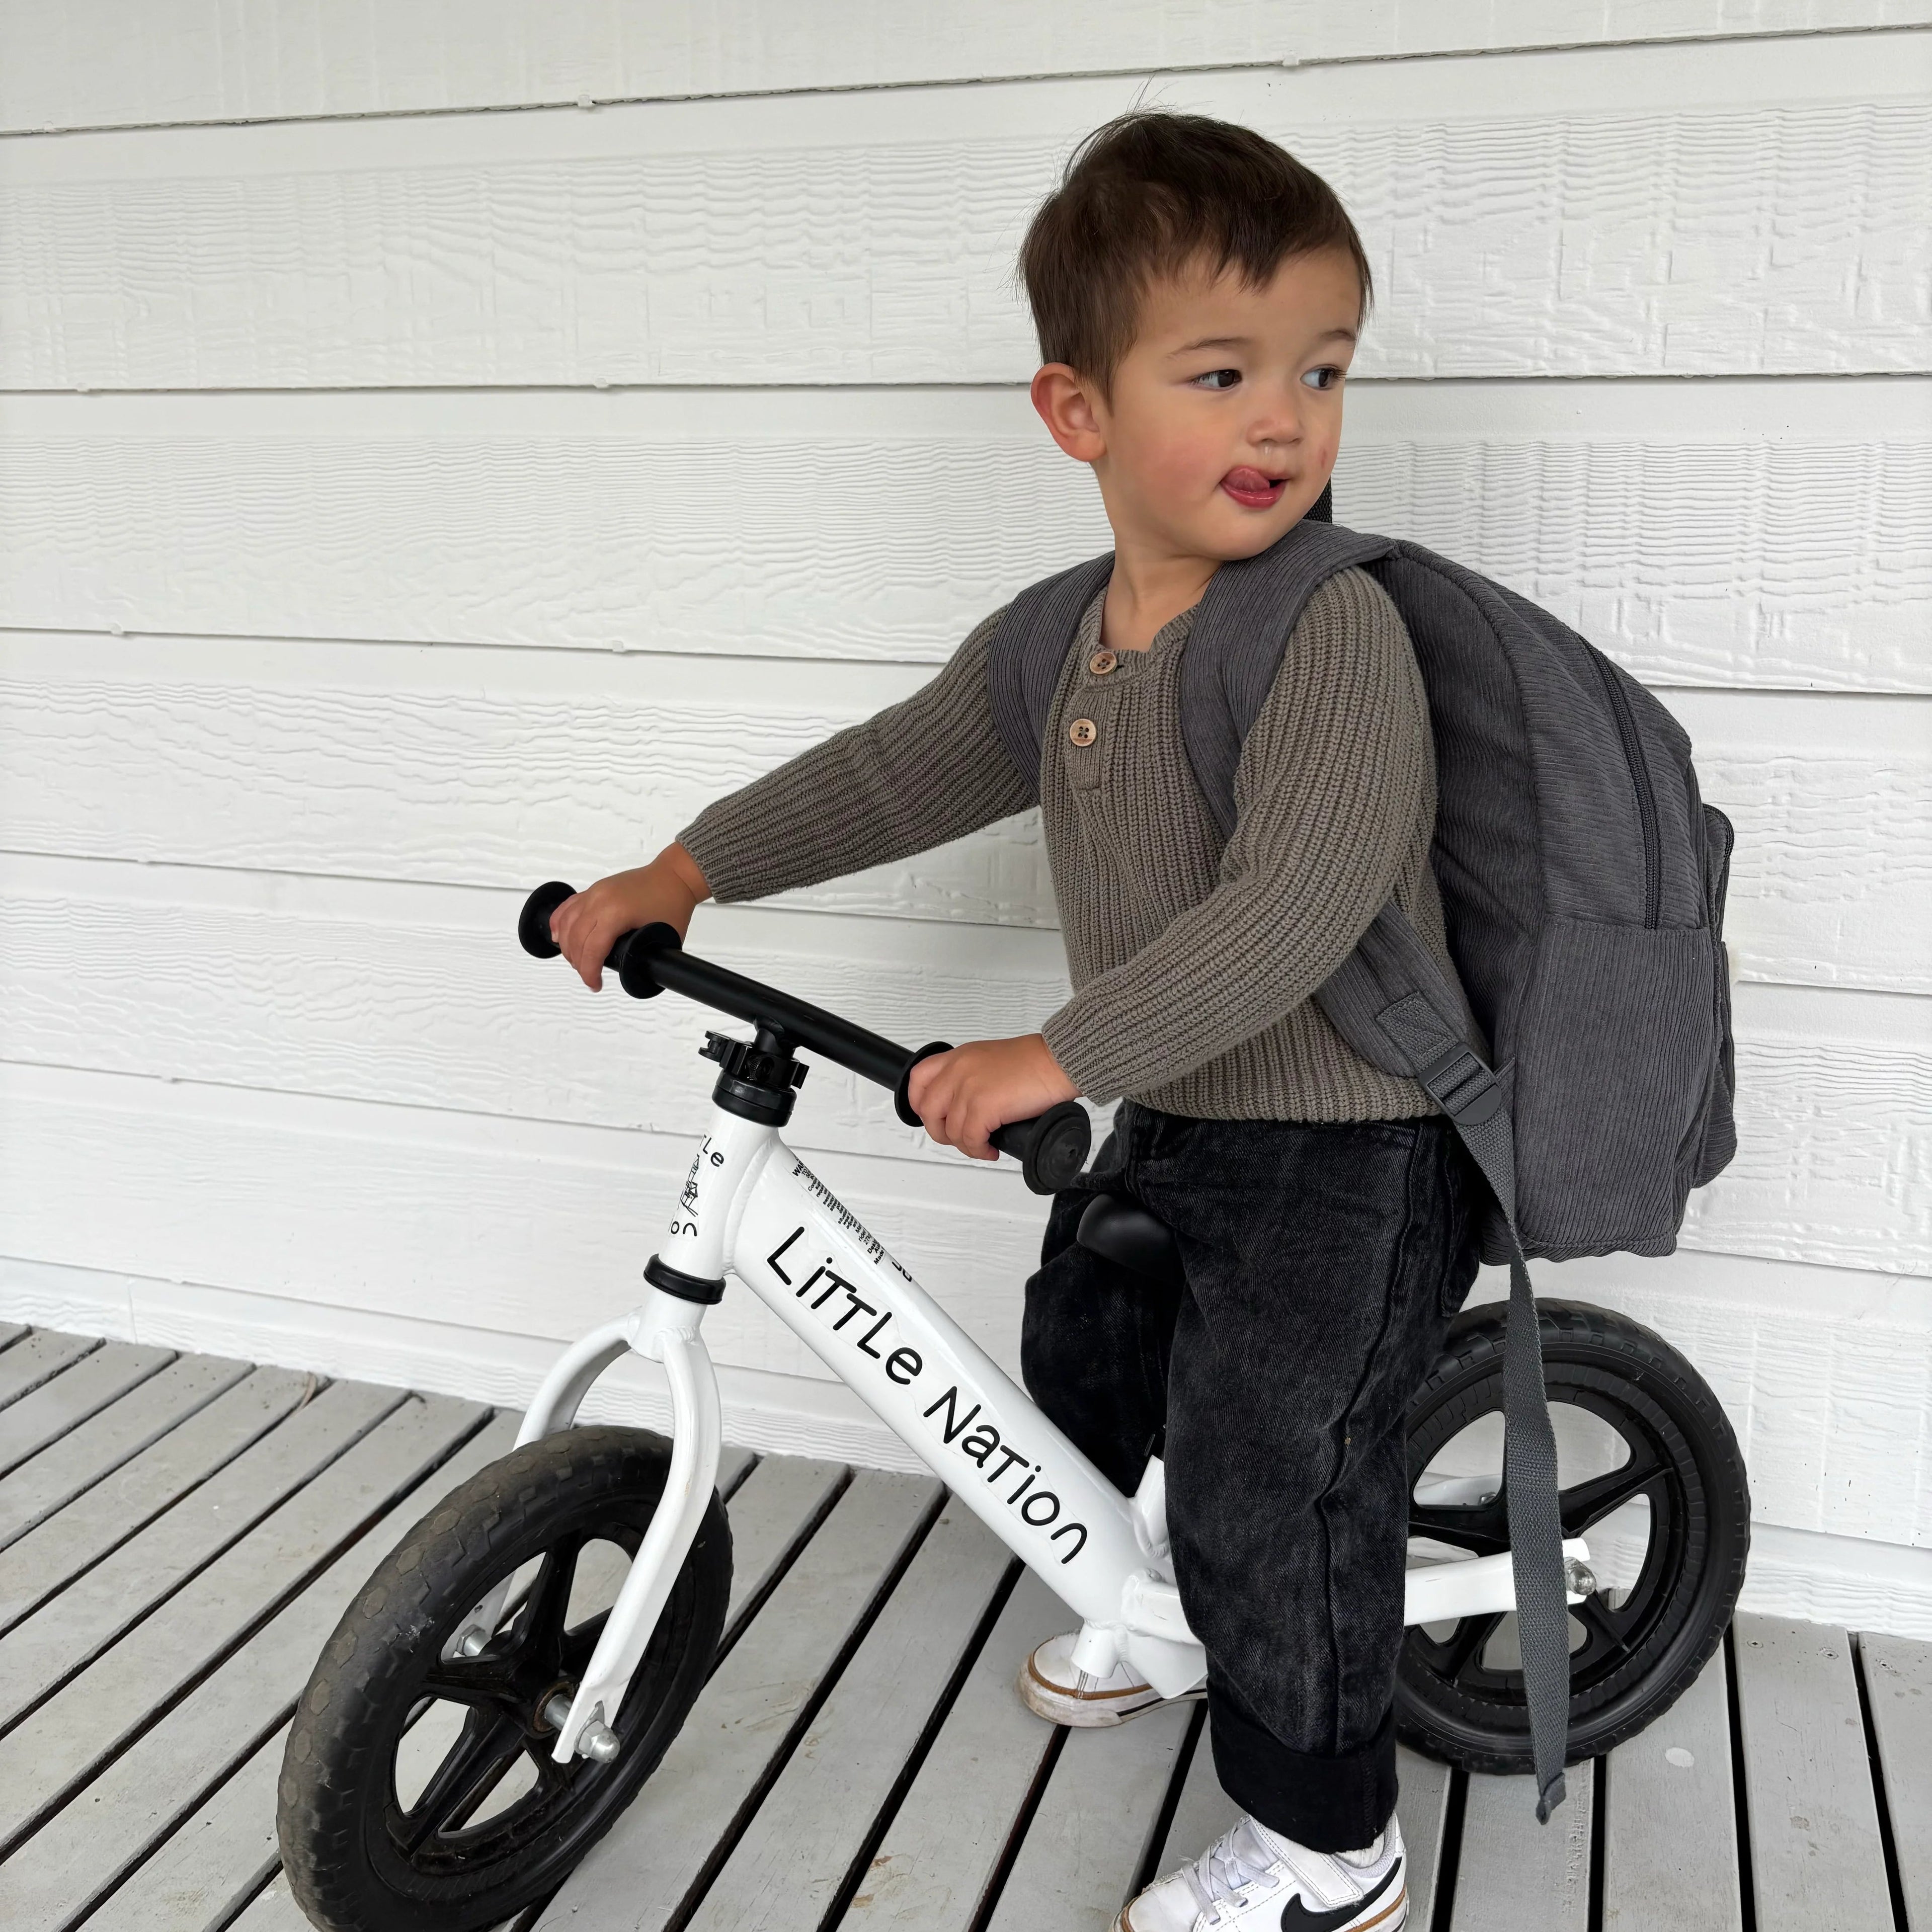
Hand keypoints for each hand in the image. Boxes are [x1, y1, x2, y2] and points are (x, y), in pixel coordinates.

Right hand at [550, 844, 709, 990]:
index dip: (590, 972)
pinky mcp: (594, 889)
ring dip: (567, 946)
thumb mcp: (662, 937)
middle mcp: (600, 900)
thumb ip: (644, 957)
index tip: (594, 984)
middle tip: (589, 976)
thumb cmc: (672, 901)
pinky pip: (568, 907)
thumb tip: (631, 973)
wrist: (674, 875)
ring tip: (577, 962)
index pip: (592, 950)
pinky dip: (559, 923)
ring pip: (566, 923)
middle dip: (579, 963)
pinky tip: (557, 936)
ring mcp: (594, 892)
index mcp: (616, 912)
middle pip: (575, 939)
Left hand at [907, 1035, 1078, 1160]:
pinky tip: (991, 1149)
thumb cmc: (1036, 1061)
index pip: (919, 1078)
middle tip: (960, 1138)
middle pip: (928, 1110)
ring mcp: (968, 1089)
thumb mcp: (992, 1059)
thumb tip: (968, 1104)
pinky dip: (979, 1150)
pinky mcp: (983, 1107)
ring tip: (983, 1146)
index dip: (919, 1103)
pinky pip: (970, 1140)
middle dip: (941, 1131)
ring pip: (950, 1130)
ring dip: (966, 1145)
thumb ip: (973, 1075)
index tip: (933, 1117)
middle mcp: (958, 1071)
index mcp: (959, 1057)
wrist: (1059, 1061)